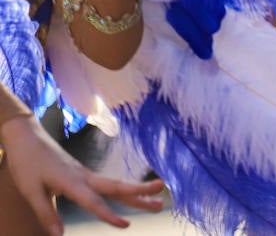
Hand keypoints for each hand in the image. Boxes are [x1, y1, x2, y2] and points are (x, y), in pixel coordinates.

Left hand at [1, 113, 163, 232]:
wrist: (27, 137)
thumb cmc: (27, 163)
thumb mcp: (30, 191)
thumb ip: (46, 214)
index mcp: (72, 181)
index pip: (94, 202)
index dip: (109, 215)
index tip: (126, 225)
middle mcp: (84, 177)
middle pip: (117, 187)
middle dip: (140, 193)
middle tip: (162, 200)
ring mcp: (86, 174)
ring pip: (116, 185)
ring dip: (137, 193)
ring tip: (158, 202)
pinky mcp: (83, 174)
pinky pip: (108, 184)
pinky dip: (124, 190)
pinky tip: (132, 196)